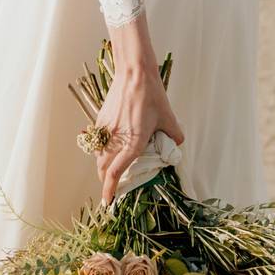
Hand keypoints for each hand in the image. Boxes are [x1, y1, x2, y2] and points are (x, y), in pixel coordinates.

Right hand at [94, 21, 184, 204]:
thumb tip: (176, 144)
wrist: (134, 72)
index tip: (107, 202)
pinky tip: (111, 147)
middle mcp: (116, 139)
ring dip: (103, 166)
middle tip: (112, 187)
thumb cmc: (152, 95)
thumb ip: (174, 135)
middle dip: (106, 181)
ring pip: (99, 156)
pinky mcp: (101, 120)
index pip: (116, 173)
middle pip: (103, 168)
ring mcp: (105, 130)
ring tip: (111, 169)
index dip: (110, 190)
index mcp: (133, 142)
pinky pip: (98, 141)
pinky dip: (102, 150)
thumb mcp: (169, 117)